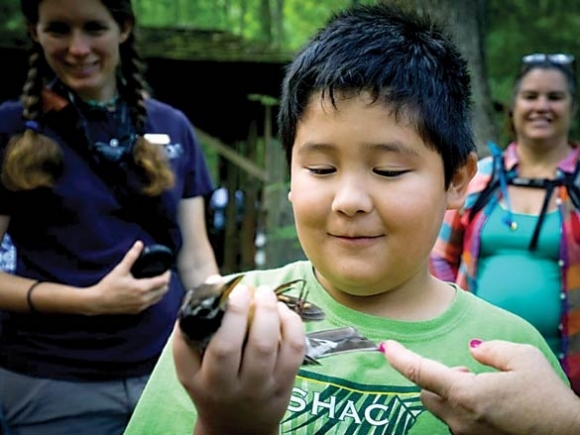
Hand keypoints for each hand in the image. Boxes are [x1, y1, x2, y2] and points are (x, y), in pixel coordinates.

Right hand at [86, 241, 170, 314]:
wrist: (97, 302)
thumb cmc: (108, 286)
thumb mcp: (120, 269)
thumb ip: (132, 256)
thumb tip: (139, 244)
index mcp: (142, 288)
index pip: (163, 282)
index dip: (167, 274)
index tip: (166, 269)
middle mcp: (144, 299)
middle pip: (164, 290)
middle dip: (165, 282)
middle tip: (162, 274)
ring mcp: (141, 306)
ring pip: (159, 298)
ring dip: (160, 290)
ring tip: (156, 281)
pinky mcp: (136, 311)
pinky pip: (151, 304)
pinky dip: (154, 297)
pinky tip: (148, 291)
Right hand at [173, 284, 305, 434]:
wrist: (234, 427)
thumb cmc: (208, 386)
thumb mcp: (188, 367)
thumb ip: (188, 329)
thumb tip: (211, 283)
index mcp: (210, 381)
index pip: (224, 347)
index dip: (233, 314)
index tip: (235, 289)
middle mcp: (240, 388)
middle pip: (258, 345)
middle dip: (259, 309)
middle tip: (254, 288)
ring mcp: (266, 387)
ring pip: (279, 347)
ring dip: (275, 313)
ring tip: (267, 295)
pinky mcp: (286, 385)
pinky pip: (295, 351)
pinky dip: (292, 325)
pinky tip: (282, 312)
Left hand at [381, 339, 579, 434]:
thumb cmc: (547, 399)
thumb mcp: (523, 359)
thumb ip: (491, 349)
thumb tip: (473, 350)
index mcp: (466, 394)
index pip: (420, 373)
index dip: (400, 358)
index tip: (386, 346)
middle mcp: (460, 418)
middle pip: (427, 393)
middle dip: (436, 379)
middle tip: (466, 372)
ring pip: (441, 409)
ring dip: (450, 394)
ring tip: (481, 388)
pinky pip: (457, 423)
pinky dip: (462, 410)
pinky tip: (489, 406)